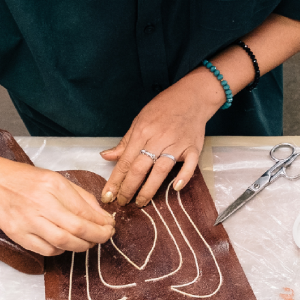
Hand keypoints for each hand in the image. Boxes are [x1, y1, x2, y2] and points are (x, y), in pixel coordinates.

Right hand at [0, 156, 114, 256]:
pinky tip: (64, 244)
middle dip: (97, 236)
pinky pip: (46, 250)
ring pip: (64, 243)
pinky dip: (60, 250)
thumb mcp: (53, 178)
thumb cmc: (22, 179)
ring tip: (88, 242)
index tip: (109, 226)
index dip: (102, 222)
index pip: (85, 210)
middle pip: (78, 229)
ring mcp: (28, 221)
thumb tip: (101, 215)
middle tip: (105, 237)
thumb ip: (79, 196)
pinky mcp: (18, 235)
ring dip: (82, 246)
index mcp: (52, 185)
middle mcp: (40, 203)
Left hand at [100, 71, 221, 206]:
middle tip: (122, 202)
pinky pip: (190, 164)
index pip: (124, 162)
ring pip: (160, 170)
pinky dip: (184, 176)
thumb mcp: (139, 120)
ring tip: (141, 202)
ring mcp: (177, 144)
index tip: (107, 195)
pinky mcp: (193, 147)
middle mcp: (158, 139)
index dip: (115, 181)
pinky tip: (175, 188)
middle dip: (128, 189)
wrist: (192, 96)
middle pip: (139, 168)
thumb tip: (106, 156)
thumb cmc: (163, 108)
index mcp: (142, 132)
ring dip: (149, 189)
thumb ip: (124, 142)